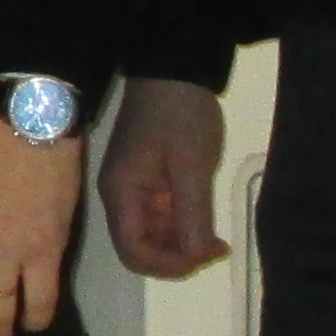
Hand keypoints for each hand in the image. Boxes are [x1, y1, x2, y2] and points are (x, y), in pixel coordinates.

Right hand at [96, 75, 230, 282]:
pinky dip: (180, 226)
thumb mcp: (191, 165)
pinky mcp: (145, 179)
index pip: (133, 251)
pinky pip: (157, 216)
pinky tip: (204, 219)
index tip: (205, 254)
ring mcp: (131, 188)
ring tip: (215, 236)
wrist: (171, 70)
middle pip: (139, 247)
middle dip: (175, 257)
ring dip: (180, 244)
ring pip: (150, 235)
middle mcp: (119, 197)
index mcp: (121, 193)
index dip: (168, 264)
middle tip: (216, 247)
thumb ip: (191, 214)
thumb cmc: (179, 114)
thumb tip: (196, 256)